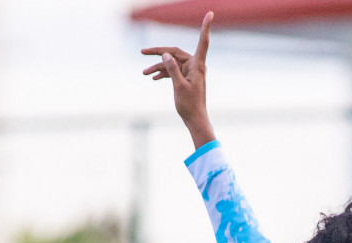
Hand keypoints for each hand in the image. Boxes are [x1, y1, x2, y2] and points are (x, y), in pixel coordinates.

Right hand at [142, 12, 215, 148]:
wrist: (195, 120)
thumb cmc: (189, 105)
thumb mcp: (179, 87)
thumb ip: (172, 69)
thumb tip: (165, 54)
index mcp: (197, 65)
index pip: (202, 41)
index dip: (205, 27)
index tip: (210, 13)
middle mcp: (194, 66)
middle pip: (174, 52)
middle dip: (158, 52)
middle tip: (142, 51)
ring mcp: (190, 72)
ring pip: (171, 63)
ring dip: (157, 66)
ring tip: (143, 73)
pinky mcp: (186, 79)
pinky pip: (173, 71)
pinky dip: (163, 73)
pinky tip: (152, 78)